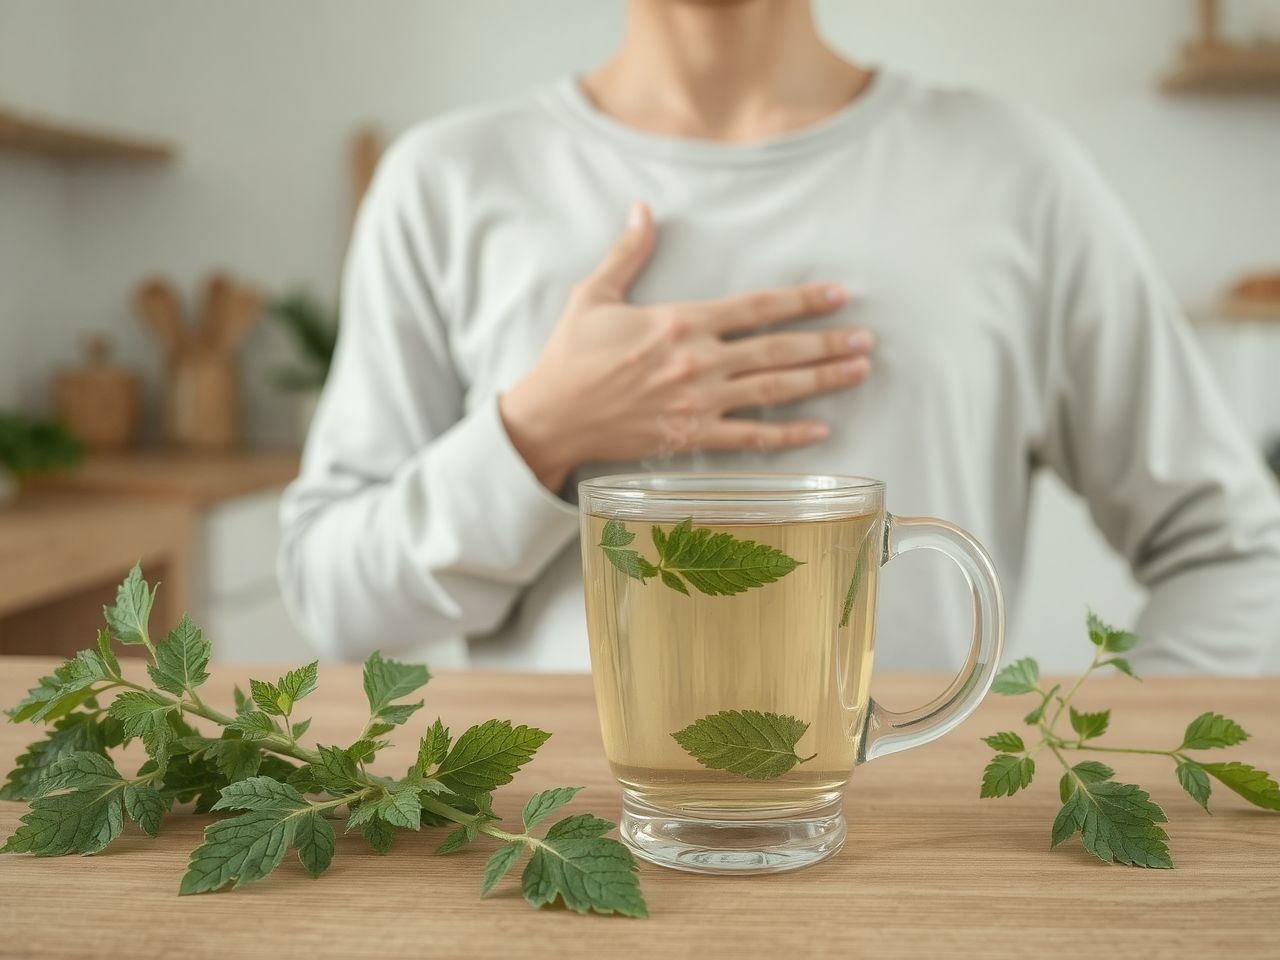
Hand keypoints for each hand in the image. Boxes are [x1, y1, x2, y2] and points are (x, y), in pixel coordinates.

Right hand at [499, 201, 873, 490]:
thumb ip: (628, 252)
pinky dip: (787, 435)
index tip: (837, 294)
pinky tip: (821, 429)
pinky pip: (750, 437)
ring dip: (821, 380)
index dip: (802, 300)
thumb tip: (641, 208)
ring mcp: (700, 402)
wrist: (552, 417)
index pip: (756, 307)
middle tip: (866, 339)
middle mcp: (700, 361)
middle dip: (827, 342)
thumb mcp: (595, 295)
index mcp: (681, 322)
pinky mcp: (692, 436)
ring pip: (774, 389)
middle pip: (778, 349)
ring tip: (858, 371)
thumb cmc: (571, 356)